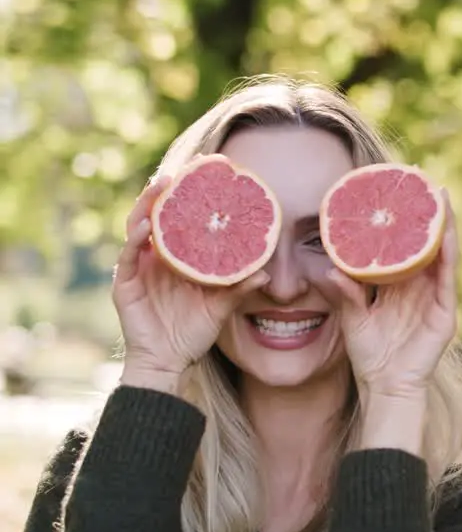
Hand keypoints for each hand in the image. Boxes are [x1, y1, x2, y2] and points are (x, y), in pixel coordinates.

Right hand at [113, 176, 268, 388]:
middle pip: (159, 214)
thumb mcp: (221, 307)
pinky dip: (135, 240)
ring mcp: (138, 267)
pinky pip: (128, 256)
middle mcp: (156, 256)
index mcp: (178, 257)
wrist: (169, 362)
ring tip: (163, 185)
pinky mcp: (125, 284)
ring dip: (148, 204)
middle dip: (168, 189)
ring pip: (138, 226)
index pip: (182, 217)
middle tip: (186, 169)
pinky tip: (145, 227)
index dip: (192, 195)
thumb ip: (239, 288)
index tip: (210, 172)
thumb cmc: (193, 331)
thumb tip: (267, 273)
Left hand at [322, 193, 458, 399]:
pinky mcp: (444, 310)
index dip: (402, 217)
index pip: (402, 243)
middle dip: (425, 210)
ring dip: (442, 223)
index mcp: (399, 283)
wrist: (386, 387)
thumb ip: (345, 293)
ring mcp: (435, 296)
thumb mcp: (352, 317)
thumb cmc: (370, 354)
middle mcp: (420, 285)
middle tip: (420, 177)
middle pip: (425, 240)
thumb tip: (328, 270)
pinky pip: (447, 276)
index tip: (394, 187)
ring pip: (441, 252)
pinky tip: (446, 233)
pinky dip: (447, 252)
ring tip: (439, 195)